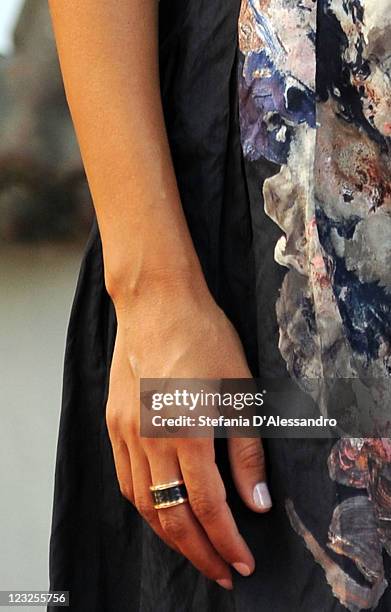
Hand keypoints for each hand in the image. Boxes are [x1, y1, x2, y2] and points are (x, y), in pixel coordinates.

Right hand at [106, 277, 271, 589]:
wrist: (158, 304)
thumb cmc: (205, 338)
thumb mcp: (240, 392)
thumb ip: (247, 453)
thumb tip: (257, 502)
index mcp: (188, 431)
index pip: (208, 506)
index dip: (227, 541)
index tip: (242, 563)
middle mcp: (151, 439)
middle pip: (172, 514)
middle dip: (199, 551)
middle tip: (221, 572)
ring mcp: (127, 432)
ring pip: (144, 503)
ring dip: (170, 534)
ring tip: (194, 550)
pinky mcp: (114, 423)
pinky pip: (126, 479)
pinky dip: (144, 504)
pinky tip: (159, 509)